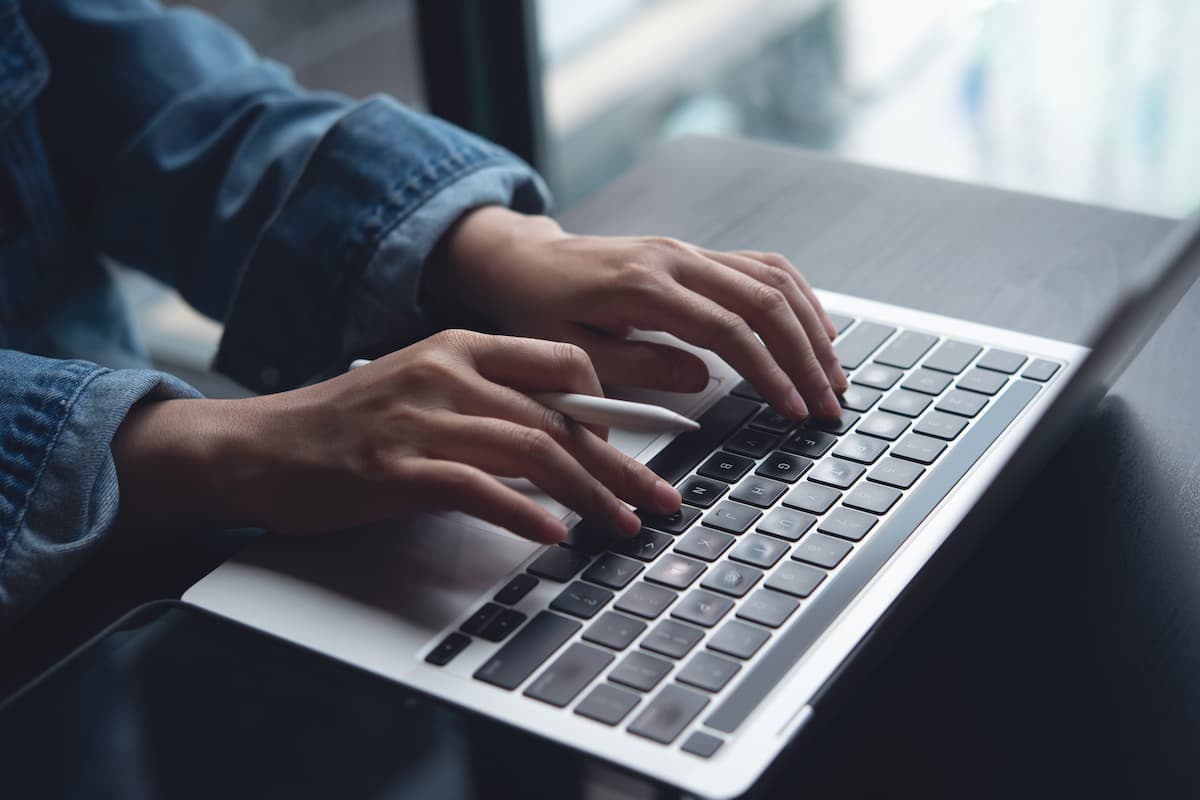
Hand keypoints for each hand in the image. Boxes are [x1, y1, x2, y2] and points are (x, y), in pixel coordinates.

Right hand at [110, 330, 681, 544]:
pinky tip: (554, 534)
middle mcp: (449, 375)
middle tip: (661, 499)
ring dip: (588, 495)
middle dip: (620, 465)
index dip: (611, 402)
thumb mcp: (426, 388)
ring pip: (532, 452)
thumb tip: (571, 435)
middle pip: (559, 418)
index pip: (561, 360)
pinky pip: (477, 490)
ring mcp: (422, 422)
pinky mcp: (397, 471)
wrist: (261, 447)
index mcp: (460, 347)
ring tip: (624, 526)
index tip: (641, 443)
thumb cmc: (350, 425)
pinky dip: (523, 514)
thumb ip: (493, 400)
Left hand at [428, 206, 847, 418]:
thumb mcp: (572, 350)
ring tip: (834, 373)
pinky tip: (815, 328)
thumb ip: (637, 366)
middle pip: (764, 300)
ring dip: (811, 326)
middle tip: (829, 402)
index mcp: (644, 285)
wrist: (524, 262)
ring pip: (772, 278)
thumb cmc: (538, 309)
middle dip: (805, 355)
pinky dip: (796, 297)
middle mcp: (676, 258)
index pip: (727, 329)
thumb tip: (704, 378)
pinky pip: (760, 266)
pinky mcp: (696, 254)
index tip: (794, 408)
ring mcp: (689, 251)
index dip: (769, 372)